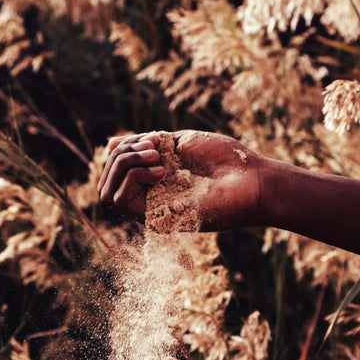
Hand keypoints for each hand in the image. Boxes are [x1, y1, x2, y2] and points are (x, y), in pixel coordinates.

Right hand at [98, 130, 264, 229]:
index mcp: (155, 181)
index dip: (123, 149)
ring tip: (156, 155)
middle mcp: (149, 198)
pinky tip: (161, 170)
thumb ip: (146, 144)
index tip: (151, 138)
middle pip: (106, 181)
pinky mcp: (156, 221)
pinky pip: (120, 201)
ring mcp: (151, 211)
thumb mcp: (179, 141)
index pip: (116, 169)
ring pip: (107, 193)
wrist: (252, 180)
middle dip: (121, 155)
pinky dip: (133, 176)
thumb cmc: (227, 160)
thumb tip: (108, 143)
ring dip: (124, 164)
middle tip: (153, 146)